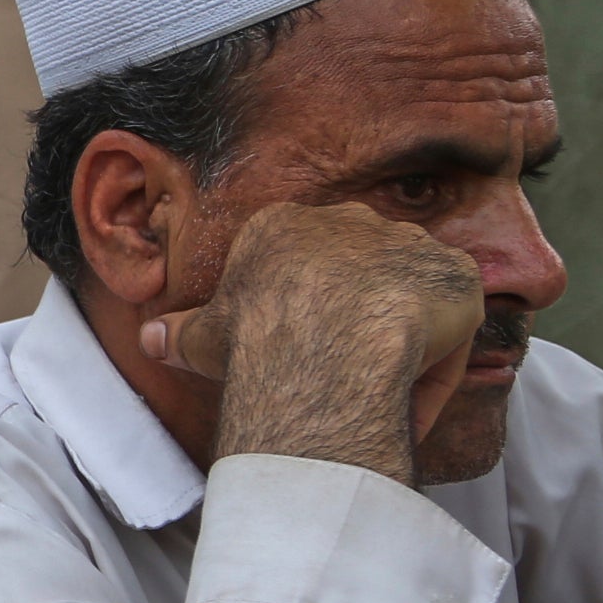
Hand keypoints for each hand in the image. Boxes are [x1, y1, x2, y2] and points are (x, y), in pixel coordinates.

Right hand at [142, 203, 485, 482]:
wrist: (324, 347)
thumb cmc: (256, 339)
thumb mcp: (203, 338)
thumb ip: (180, 335)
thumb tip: (147, 341)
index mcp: (285, 225)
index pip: (302, 258)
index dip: (303, 303)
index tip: (300, 342)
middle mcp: (350, 219)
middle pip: (361, 266)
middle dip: (357, 308)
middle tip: (344, 363)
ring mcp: (408, 241)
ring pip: (409, 292)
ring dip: (402, 332)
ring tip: (379, 382)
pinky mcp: (455, 273)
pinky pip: (454, 317)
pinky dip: (441, 351)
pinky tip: (411, 381)